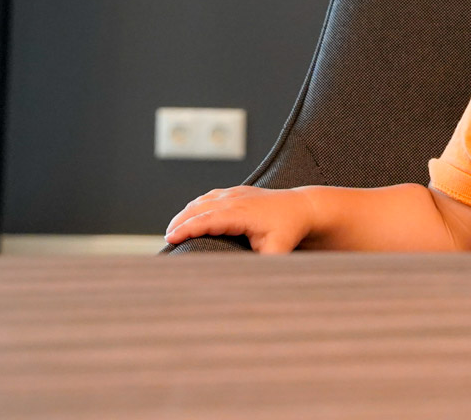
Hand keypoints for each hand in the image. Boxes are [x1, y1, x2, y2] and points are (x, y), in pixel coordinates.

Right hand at [164, 185, 311, 253]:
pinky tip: (189, 215)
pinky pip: (210, 196)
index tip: (170, 238)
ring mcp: (236, 192)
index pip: (207, 219)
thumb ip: (260, 265)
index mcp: (241, 213)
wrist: (304, 207)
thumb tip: (245, 280)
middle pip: (199, 208)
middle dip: (180, 222)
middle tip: (166, 240)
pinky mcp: (238, 191)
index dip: (187, 228)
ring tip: (173, 230)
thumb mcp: (277, 252)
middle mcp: (236, 199)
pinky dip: (196, 206)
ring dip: (186, 214)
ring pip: (202, 200)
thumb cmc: (290, 230)